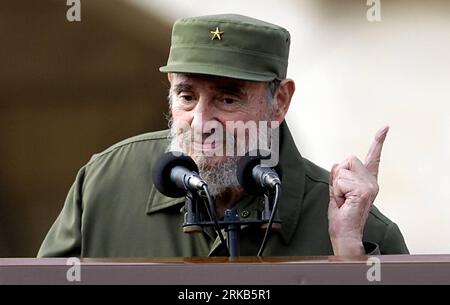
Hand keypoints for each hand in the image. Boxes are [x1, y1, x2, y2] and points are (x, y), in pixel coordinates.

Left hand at [328, 126, 388, 255]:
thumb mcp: (336, 193)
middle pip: (348, 159)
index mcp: (366, 181)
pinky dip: (337, 191)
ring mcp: (370, 186)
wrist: (345, 233)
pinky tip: (345, 202)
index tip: (385, 128)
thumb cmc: (342, 217)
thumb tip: (336, 164)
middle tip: (341, 195)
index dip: (377, 142)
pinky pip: (340, 180)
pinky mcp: (364, 190)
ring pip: (342, 169)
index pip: (372, 158)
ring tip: (343, 199)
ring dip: (336, 184)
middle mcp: (372, 182)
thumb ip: (337, 178)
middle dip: (338, 175)